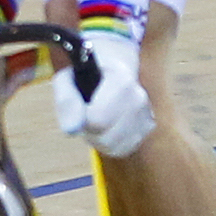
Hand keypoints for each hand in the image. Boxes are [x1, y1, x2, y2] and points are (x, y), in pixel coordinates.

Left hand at [51, 32, 156, 158]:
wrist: (113, 66)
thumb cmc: (86, 74)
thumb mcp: (66, 79)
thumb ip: (67, 102)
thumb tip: (72, 130)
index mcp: (120, 80)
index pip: (98, 120)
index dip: (82, 120)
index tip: (80, 109)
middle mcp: (138, 98)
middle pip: (107, 138)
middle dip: (91, 132)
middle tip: (87, 114)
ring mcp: (147, 113)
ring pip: (114, 146)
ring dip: (100, 139)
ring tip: (97, 119)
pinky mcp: (148, 127)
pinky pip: (123, 148)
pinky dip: (112, 142)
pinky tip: (108, 126)